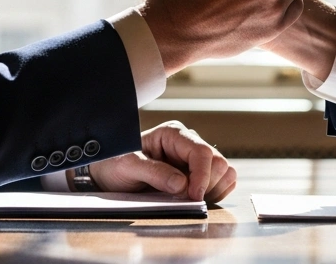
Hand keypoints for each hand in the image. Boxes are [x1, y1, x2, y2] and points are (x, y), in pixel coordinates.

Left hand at [88, 121, 236, 202]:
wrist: (110, 172)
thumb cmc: (116, 163)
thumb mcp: (128, 166)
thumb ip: (154, 172)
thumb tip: (181, 184)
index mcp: (173, 134)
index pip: (201, 152)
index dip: (201, 176)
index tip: (193, 196)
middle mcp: (189, 143)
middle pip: (218, 162)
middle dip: (208, 184)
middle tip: (187, 200)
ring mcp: (196, 158)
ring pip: (225, 172)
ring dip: (213, 189)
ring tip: (189, 199)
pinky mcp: (199, 173)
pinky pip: (223, 182)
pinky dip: (216, 193)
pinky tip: (194, 198)